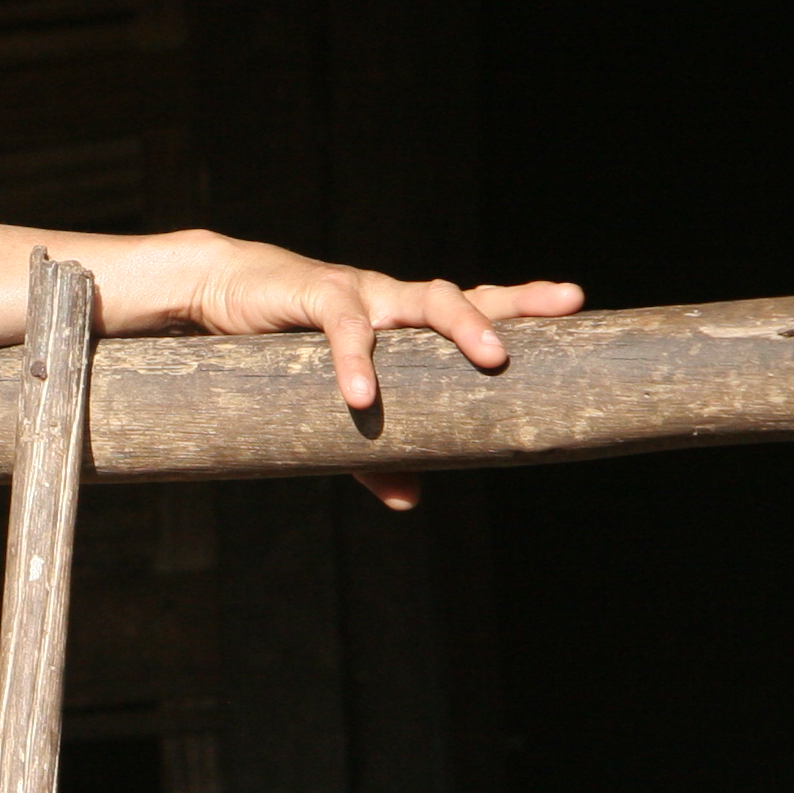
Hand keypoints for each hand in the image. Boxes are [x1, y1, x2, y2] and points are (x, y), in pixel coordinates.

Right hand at [167, 240, 582, 510]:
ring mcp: (361, 291)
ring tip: (489, 360)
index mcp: (405, 321)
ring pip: (424, 299)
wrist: (219, 293)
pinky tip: (361, 396)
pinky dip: (356, 360)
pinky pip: (347, 324)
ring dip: (462, 326)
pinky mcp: (317, 292)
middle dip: (505, 315)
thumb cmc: (285, 346)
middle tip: (535, 348)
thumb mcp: (335, 403)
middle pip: (460, 297)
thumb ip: (376, 453)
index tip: (574, 300)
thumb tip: (409, 501)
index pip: (475, 303)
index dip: (523, 301)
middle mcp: (394, 299)